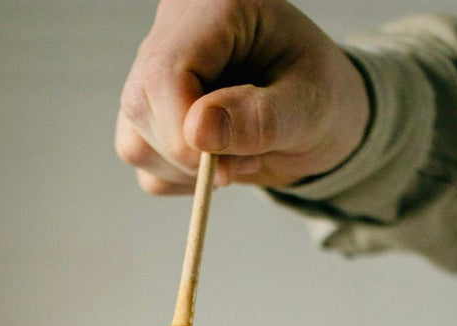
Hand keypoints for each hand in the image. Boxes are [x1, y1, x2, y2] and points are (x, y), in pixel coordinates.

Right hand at [115, 0, 369, 193]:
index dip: (184, 129)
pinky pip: (141, 160)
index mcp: (216, 7)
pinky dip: (179, 179)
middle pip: (142, 105)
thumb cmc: (322, 96)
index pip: (165, 71)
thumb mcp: (309, 107)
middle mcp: (174, 30)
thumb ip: (260, 119)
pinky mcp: (149, 111)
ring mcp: (154, 71)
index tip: (224, 167)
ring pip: (134, 140)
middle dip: (191, 156)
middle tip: (248, 158)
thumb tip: (196, 133)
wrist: (317, 112)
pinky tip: (218, 158)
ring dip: (187, 172)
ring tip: (240, 154)